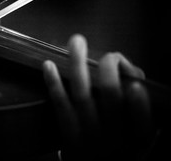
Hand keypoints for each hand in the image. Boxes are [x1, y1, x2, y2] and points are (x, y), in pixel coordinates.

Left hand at [43, 34, 155, 160]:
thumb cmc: (117, 149)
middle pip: (111, 98)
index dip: (139, 106)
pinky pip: (60, 106)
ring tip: (77, 42)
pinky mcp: (68, 135)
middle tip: (110, 56)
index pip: (144, 124)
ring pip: (83, 95)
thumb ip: (138, 114)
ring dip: (79, 65)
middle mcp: (113, 139)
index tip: (136, 87)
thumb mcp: (137, 139)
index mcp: (136, 140)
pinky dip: (54, 83)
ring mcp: (88, 136)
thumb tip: (133, 79)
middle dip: (110, 71)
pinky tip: (49, 64)